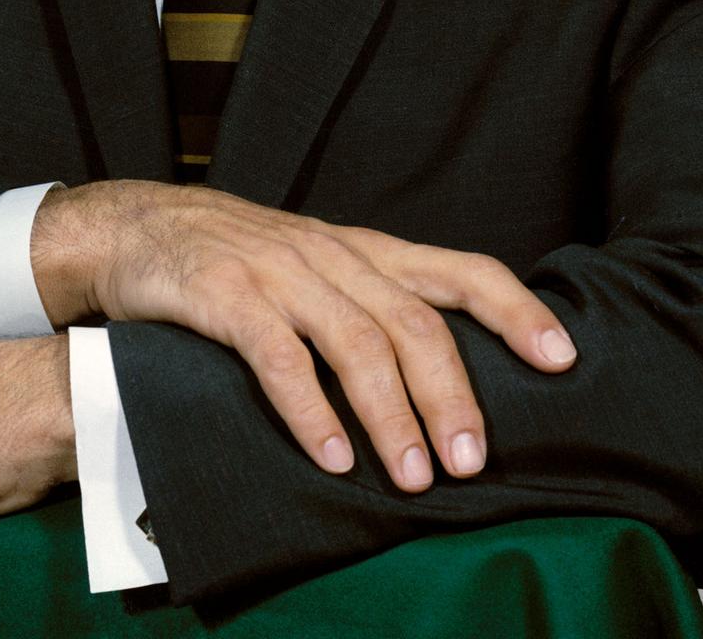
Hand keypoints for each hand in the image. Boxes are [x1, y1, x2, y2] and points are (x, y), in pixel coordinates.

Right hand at [31, 181, 575, 493]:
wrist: (139, 224)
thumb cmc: (241, 259)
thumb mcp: (319, 269)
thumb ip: (374, 307)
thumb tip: (451, 385)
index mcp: (367, 251)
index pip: (461, 270)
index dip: (516, 310)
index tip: (562, 358)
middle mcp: (334, 255)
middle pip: (414, 322)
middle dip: (452, 395)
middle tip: (473, 463)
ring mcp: (280, 272)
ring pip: (356, 341)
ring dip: (391, 415)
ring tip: (415, 478)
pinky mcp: (226, 295)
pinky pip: (279, 356)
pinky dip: (311, 411)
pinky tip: (333, 456)